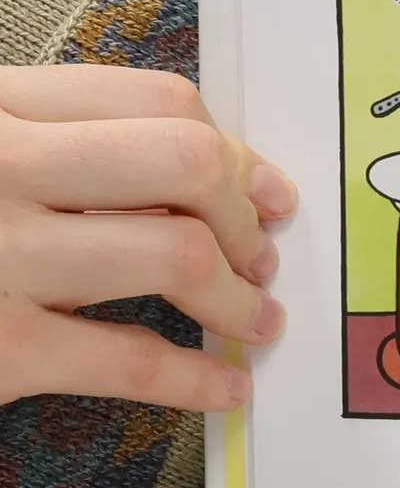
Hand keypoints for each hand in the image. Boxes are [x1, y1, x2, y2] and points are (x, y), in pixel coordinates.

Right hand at [0, 65, 295, 410]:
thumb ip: (49, 139)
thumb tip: (199, 169)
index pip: (154, 102)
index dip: (231, 149)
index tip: (261, 190)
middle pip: (183, 161)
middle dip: (241, 210)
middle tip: (258, 252)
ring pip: (177, 255)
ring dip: (239, 295)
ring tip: (254, 316)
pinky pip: (130, 361)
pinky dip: (199, 379)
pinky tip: (227, 386)